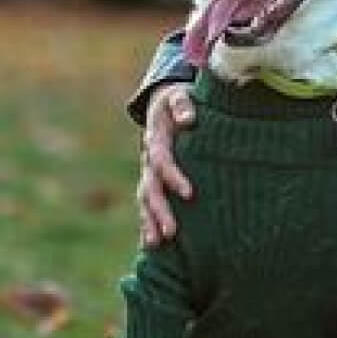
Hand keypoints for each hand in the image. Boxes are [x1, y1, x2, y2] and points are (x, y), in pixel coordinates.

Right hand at [138, 82, 196, 244]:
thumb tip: (189, 118)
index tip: (190, 193)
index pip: (162, 162)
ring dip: (149, 221)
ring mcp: (147, 172)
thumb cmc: (177, 99)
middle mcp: (148, 160)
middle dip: (160, 210)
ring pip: (145, 200)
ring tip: (157, 243)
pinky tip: (150, 243)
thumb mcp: (179, 94)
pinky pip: (146, 203)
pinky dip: (147, 222)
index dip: (174, 177)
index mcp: (155, 139)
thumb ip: (183, 104)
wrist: (161, 102)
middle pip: (150, 189)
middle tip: (171, 232)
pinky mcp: (151, 180)